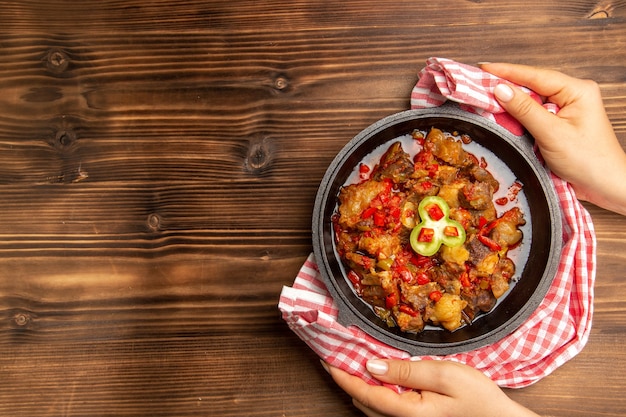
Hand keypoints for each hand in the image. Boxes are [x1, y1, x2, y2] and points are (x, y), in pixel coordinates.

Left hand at [324, 359, 538, 416]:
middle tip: (336, 352)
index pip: (362, 392)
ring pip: (370, 407)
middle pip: (361, 401)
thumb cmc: (478, 399)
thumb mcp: (444, 376)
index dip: (341, 373)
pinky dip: (373, 392)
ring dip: (359, 385)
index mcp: (406, 412)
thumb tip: (370, 364)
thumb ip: (406, 370)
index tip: (326, 356)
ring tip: (351, 360)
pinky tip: (376, 375)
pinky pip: (383, 409)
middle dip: (346, 378)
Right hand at [480, 62, 625, 215]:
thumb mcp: (552, 134)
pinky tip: (503, 117)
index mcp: (577, 90)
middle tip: (478, 85)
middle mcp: (573, 95)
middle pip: (532, 86)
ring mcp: (566, 110)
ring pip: (531, 101)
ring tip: (485, 100)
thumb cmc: (589, 161)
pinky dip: (518, 117)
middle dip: (506, 87)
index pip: (535, 75)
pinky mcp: (560, 124)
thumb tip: (500, 90)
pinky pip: (534, 115)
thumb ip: (525, 110)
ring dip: (510, 104)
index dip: (507, 71)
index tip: (483, 67)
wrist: (606, 186)